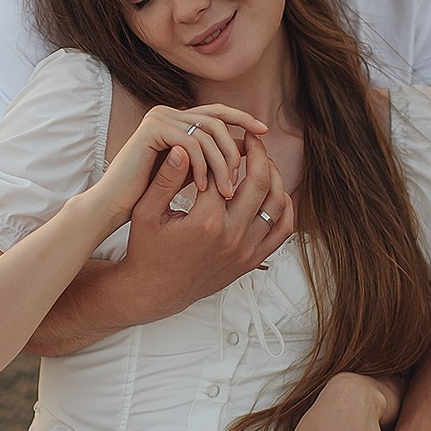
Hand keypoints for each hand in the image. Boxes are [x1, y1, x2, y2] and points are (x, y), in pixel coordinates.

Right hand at [94, 104, 266, 228]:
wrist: (110, 210)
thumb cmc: (147, 199)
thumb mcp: (184, 177)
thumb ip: (207, 159)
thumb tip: (247, 145)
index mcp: (175, 121)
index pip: (217, 112)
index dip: (242, 119)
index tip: (265, 132)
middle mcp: (167, 114)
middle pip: (217, 119)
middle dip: (236, 148)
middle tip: (244, 177)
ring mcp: (158, 119)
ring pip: (209, 132)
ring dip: (222, 163)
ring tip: (226, 191)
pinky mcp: (152, 130)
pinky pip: (193, 143)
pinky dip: (202, 167)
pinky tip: (203, 191)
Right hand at [114, 131, 295, 322]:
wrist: (156, 292)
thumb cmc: (146, 250)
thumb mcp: (146, 212)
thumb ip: (165, 179)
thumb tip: (182, 148)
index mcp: (206, 221)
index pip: (224, 172)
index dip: (222, 151)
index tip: (220, 139)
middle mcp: (232, 236)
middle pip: (259, 182)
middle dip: (258, 154)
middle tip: (252, 138)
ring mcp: (246, 250)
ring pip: (277, 204)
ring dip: (274, 176)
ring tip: (263, 160)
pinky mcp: (252, 260)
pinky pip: (283, 230)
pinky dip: (284, 206)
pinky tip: (273, 190)